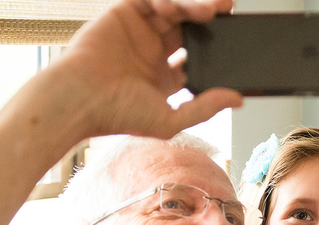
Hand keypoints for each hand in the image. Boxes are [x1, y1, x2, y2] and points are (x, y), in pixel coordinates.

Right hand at [52, 0, 243, 140]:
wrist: (81, 97)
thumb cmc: (117, 114)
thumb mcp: (170, 118)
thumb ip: (204, 108)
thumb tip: (238, 99)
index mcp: (163, 79)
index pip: (196, 58)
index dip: (216, 50)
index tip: (235, 46)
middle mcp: (152, 53)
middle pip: (189, 29)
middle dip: (210, 20)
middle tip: (230, 13)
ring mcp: (138, 32)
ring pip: (173, 10)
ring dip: (193, 6)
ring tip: (213, 10)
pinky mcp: (122, 14)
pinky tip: (173, 8)